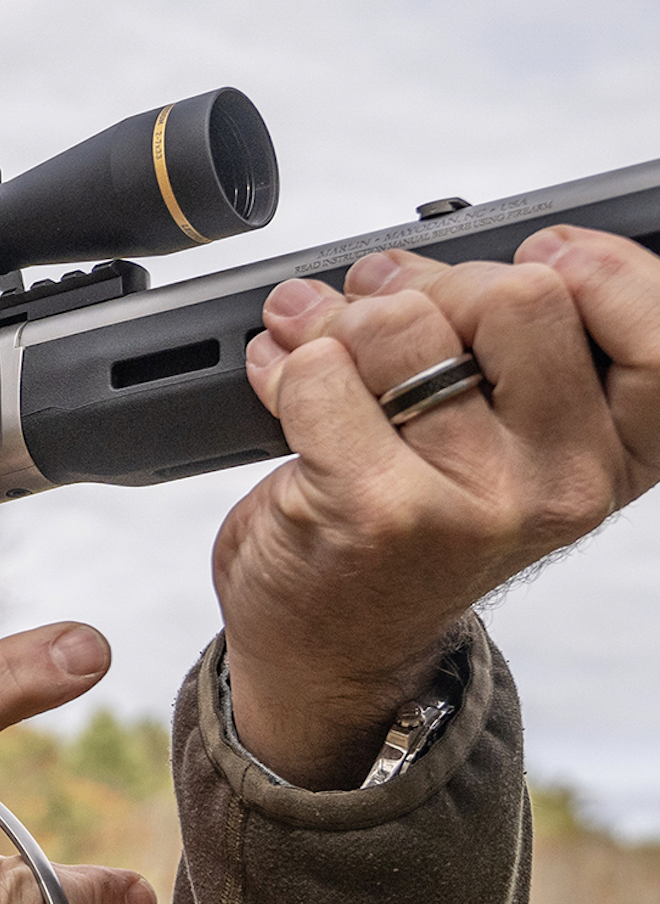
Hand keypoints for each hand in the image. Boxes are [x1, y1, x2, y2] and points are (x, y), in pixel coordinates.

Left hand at [223, 227, 659, 787]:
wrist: (331, 648)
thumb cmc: (409, 531)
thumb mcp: (502, 443)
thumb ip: (503, 350)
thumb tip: (419, 256)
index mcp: (615, 454)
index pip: (656, 329)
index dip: (594, 267)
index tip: (539, 259)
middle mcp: (561, 483)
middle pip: (516, 294)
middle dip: (430, 285)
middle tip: (384, 311)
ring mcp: (473, 501)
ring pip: (403, 324)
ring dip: (339, 321)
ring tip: (320, 348)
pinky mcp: (377, 510)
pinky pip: (317, 372)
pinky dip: (283, 366)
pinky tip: (281, 388)